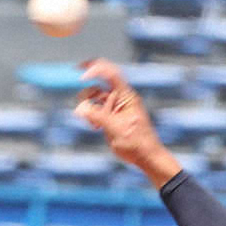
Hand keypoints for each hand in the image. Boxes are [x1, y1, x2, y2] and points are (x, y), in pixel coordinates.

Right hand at [74, 58, 180, 188]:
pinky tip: (95, 127)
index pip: (110, 73)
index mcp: (126, 96)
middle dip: (87, 94)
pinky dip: (92, 116)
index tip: (80, 74)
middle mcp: (120, 99)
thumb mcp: (115, 128)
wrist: (146, 158)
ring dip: (88, 107)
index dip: (94, 68)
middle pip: (98, 85)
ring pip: (95, 99)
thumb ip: (97, 116)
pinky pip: (96, 110)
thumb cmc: (137, 143)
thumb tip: (79, 109)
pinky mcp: (111, 117)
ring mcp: (116, 108)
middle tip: (82, 106)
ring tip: (92, 123)